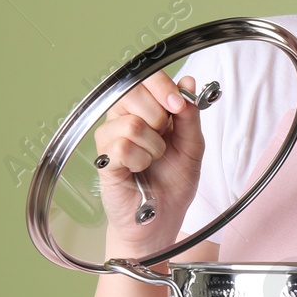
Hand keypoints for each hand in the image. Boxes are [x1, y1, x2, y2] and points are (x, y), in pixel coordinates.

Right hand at [94, 72, 204, 244]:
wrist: (163, 217)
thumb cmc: (174, 182)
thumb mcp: (193, 145)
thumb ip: (190, 115)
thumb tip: (188, 82)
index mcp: (147, 109)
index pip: (146, 78)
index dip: (163, 87)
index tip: (179, 105)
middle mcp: (124, 118)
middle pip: (133, 92)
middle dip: (159, 118)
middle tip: (164, 140)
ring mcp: (110, 138)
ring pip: (131, 123)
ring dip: (153, 147)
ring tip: (153, 159)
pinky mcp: (103, 159)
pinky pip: (122, 147)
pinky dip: (140, 160)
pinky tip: (139, 169)